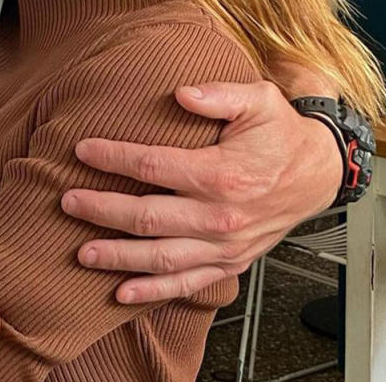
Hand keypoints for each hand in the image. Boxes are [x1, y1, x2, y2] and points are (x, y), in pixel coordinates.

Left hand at [61, 80, 341, 303]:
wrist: (318, 174)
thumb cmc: (281, 134)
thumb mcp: (258, 100)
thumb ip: (219, 94)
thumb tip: (182, 92)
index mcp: (222, 174)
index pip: (153, 166)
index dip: (113, 157)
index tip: (82, 149)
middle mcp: (220, 217)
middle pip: (148, 217)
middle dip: (102, 210)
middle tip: (67, 201)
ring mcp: (224, 246)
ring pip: (161, 257)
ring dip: (118, 256)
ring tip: (82, 252)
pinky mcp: (229, 262)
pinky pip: (187, 283)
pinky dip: (153, 291)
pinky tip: (122, 292)